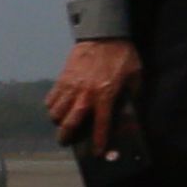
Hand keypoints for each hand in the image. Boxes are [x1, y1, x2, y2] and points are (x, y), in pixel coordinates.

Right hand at [46, 39, 141, 157]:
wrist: (104, 34)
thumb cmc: (123, 55)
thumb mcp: (136, 74)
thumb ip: (133, 93)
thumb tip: (132, 107)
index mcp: (105, 95)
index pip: (101, 124)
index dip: (98, 140)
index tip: (96, 152)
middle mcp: (85, 94)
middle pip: (70, 122)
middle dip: (66, 135)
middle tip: (66, 141)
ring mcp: (71, 86)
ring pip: (56, 112)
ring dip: (58, 121)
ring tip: (61, 123)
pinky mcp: (62, 78)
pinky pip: (51, 97)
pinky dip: (51, 105)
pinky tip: (56, 106)